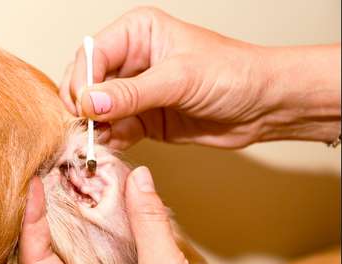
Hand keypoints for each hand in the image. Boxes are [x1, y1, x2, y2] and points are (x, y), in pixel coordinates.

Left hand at [20, 168, 255, 263]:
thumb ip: (148, 222)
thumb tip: (137, 177)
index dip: (32, 222)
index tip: (36, 186)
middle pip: (47, 261)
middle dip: (46, 220)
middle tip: (49, 181)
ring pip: (72, 262)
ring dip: (70, 227)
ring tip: (68, 188)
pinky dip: (97, 237)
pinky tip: (103, 211)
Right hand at [61, 7, 340, 148]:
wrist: (263, 106)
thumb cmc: (233, 74)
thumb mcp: (179, 79)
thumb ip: (131, 93)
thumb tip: (90, 103)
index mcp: (136, 33)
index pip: (90, 55)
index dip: (83, 82)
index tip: (85, 108)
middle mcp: (129, 60)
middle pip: (86, 83)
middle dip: (84, 107)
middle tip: (88, 128)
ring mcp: (133, 92)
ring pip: (95, 111)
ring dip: (93, 129)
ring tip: (98, 143)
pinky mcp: (140, 120)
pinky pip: (111, 131)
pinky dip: (108, 142)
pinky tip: (111, 148)